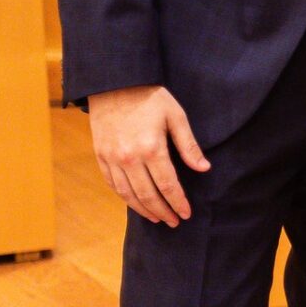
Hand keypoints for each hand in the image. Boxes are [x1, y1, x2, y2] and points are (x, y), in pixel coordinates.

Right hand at [87, 84, 209, 226]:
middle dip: (163, 211)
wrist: (115, 84)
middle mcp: (129, 158)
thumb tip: (204, 168)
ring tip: (158, 218)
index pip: (167, 185)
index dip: (178, 202)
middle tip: (174, 221)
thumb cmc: (151, 98)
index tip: (186, 214)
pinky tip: (135, 203)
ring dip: (143, 209)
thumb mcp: (176, 116)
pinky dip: (125, 197)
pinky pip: (112, 184)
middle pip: (147, 195)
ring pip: (128, 194)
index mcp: (151, 148)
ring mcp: (112, 159)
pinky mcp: (101, 157)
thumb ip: (188, 145)